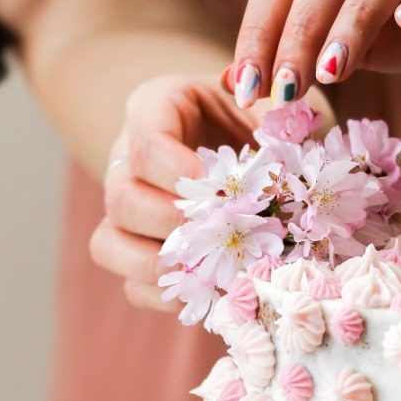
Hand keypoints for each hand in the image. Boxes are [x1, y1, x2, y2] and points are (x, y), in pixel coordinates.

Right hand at [90, 74, 262, 310]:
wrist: (241, 140)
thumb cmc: (257, 117)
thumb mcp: (269, 103)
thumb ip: (279, 116)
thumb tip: (291, 137)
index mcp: (155, 109)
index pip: (147, 143)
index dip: (179, 173)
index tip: (221, 194)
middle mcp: (126, 159)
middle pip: (121, 197)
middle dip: (172, 225)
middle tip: (221, 236)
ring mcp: (125, 210)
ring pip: (109, 244)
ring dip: (162, 267)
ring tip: (211, 273)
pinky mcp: (135, 252)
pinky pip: (130, 284)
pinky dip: (166, 297)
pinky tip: (208, 295)